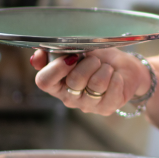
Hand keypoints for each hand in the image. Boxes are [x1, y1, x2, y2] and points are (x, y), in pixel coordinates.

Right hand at [30, 48, 149, 114]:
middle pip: (74, 80)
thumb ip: (52, 51)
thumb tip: (36, 57)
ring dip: (104, 69)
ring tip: (106, 68)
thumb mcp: (75, 48)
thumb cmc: (96, 58)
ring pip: (95, 84)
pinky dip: (116, 78)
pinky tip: (116, 76)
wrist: (122, 67)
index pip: (44, 82)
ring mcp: (87, 105)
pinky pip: (111, 91)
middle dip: (89, 63)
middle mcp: (69, 98)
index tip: (72, 56)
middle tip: (95, 60)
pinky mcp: (106, 108)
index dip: (56, 68)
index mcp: (56, 84)